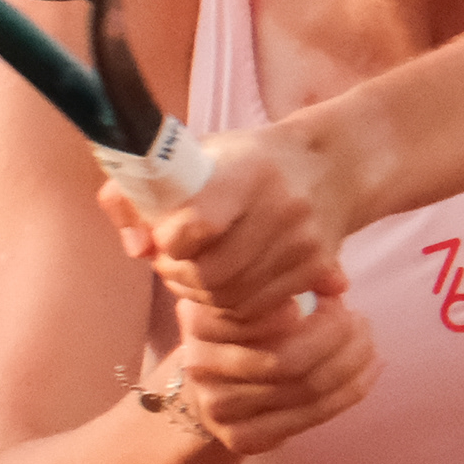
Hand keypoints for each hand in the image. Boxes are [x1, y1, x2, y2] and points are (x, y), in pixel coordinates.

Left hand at [96, 123, 350, 320]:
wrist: (327, 167)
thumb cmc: (245, 161)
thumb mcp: (192, 155)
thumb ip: (140, 193)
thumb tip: (136, 247)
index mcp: (247, 170)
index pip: (197, 224)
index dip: (170, 240)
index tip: (163, 235)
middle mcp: (282, 208)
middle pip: (211, 274)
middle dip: (178, 275)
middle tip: (170, 262)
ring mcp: (303, 243)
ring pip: (232, 298)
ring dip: (201, 294)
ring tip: (194, 271)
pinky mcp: (317, 270)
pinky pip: (258, 309)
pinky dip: (232, 304)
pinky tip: (225, 282)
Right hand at [162, 288, 377, 454]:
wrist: (216, 384)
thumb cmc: (251, 326)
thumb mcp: (260, 292)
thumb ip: (294, 277)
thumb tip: (337, 281)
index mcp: (199, 318)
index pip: (263, 314)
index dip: (310, 308)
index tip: (335, 297)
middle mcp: (199, 365)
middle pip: (287, 358)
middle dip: (338, 338)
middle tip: (361, 321)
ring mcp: (217, 407)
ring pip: (305, 388)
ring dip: (351, 363)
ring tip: (368, 340)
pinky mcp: (241, 438)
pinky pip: (310, 416)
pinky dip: (350, 391)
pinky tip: (370, 368)